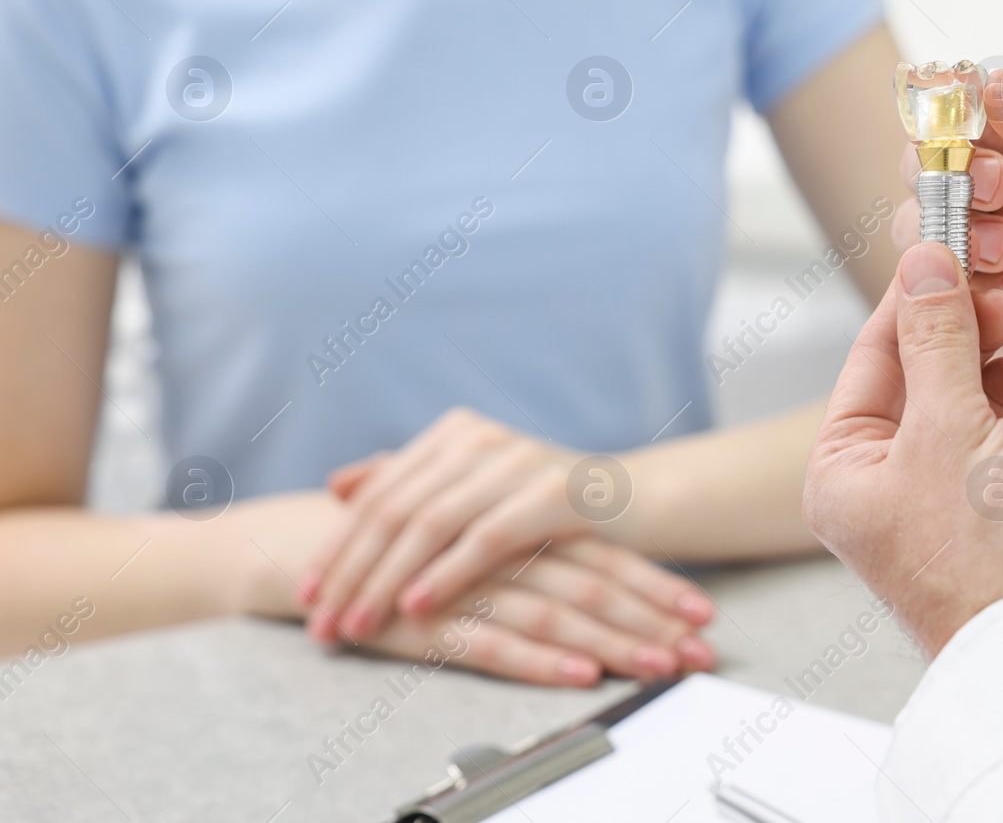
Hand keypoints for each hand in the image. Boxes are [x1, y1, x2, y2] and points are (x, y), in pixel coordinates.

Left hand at [298, 408, 713, 669]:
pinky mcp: (555, 492)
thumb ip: (413, 480)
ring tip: (356, 625)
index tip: (308, 594)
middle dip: (351, 571)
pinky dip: (447, 574)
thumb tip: (340, 484)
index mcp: (455, 433)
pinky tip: (416, 606)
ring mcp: (518, 460)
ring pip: (431, 524)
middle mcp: (480, 438)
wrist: (639, 501)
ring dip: (386, 580)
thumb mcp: (478, 488)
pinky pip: (486, 538)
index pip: (379, 492)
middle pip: (396, 508)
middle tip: (321, 621)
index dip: (339, 545)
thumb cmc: (551, 505)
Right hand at [349, 539, 712, 684]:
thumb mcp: (476, 542)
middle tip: (700, 649)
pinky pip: (493, 642)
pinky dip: (540, 660)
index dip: (654, 582)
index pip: (601, 553)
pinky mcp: (426, 621)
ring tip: (658, 666)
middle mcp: (501, 549)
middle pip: (593, 584)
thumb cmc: (406, 548)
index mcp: (518, 525)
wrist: (309, 550)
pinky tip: (579, 673)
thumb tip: (607, 579)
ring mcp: (465, 584)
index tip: (702, 611)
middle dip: (653, 621)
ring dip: (614, 643)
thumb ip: (534, 548)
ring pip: (555, 613)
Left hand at [805, 243, 1002, 655]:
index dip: (919, 296)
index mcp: (843, 468)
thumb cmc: (985, 566)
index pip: (874, 354)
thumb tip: (921, 263)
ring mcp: (943, 507)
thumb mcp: (951, 427)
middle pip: (929, 378)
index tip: (955, 247)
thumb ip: (938, 338)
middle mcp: (885, 487)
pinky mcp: (1000, 524)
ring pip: (978, 411)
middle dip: (978, 341)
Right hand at [899, 73, 1002, 473]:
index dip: (958, 121)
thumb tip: (995, 83)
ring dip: (957, 242)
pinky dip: (971, 307)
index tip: (968, 132)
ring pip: (938, 246)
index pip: (978, 119)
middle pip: (941, 179)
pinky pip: (961, 315)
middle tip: (993, 192)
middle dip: (948, 180)